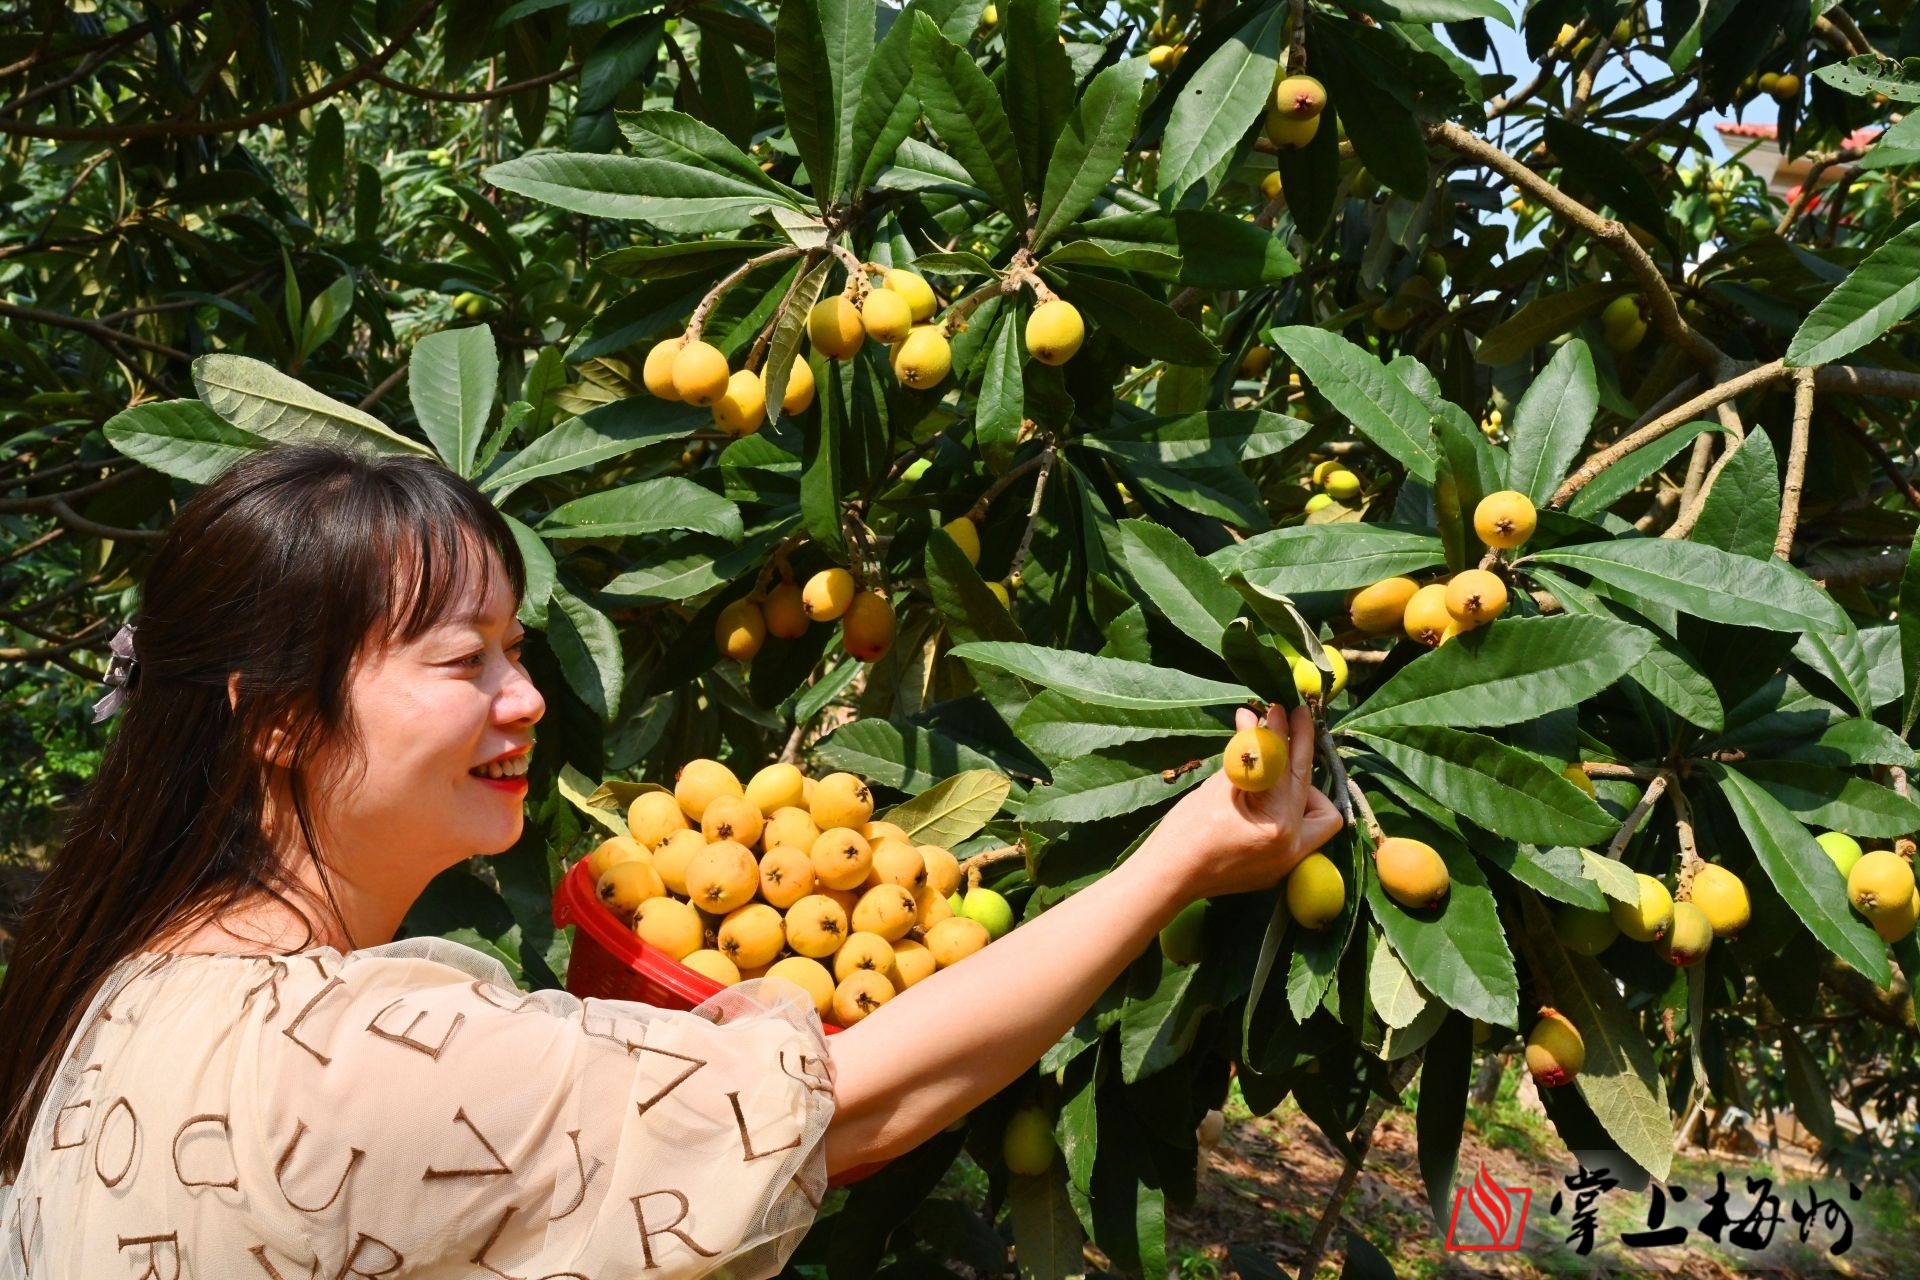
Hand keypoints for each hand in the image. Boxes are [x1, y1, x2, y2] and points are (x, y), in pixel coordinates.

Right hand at [1141, 703, 1344, 901]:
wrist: (1169, 878)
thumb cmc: (1186, 832)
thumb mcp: (1218, 786)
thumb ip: (1246, 754)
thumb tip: (1255, 718)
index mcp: (1278, 825)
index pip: (1288, 767)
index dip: (1283, 733)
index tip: (1281, 708)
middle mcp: (1293, 847)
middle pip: (1314, 790)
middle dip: (1303, 752)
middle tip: (1296, 720)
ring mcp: (1289, 863)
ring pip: (1318, 815)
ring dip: (1304, 788)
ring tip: (1281, 768)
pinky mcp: (1280, 868)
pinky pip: (1301, 833)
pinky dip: (1290, 808)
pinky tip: (1271, 794)